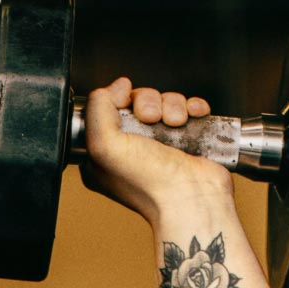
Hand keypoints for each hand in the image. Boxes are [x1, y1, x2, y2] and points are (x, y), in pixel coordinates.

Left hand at [82, 78, 233, 225]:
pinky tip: (192, 117)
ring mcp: (159, 148)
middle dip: (147, 102)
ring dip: (172, 105)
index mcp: (103, 156)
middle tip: (152, 119)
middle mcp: (130, 151)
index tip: (127, 108)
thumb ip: (97, 108)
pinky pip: (187, 109)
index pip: (105, 110)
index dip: (117, 100)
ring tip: (176, 123)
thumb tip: (118, 87)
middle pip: (136, 102)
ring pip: (163, 102)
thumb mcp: (103, 144)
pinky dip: (192, 108)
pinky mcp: (186, 143)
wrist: (191, 199)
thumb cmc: (147, 182)